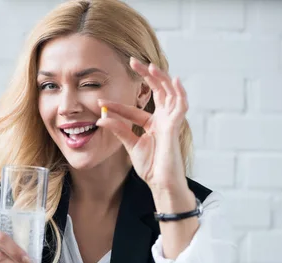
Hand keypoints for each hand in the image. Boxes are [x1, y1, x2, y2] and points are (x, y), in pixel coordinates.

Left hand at [95, 57, 188, 192]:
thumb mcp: (130, 145)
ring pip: (169, 93)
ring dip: (161, 78)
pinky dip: (180, 92)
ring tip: (150, 66)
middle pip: (157, 91)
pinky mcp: (176, 127)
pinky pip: (181, 106)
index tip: (101, 102)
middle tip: (132, 61)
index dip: (117, 105)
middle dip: (146, 76)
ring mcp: (171, 122)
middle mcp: (163, 120)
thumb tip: (101, 119)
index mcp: (152, 124)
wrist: (161, 183)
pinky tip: (175, 81)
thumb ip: (119, 130)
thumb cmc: (151, 167)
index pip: (134, 109)